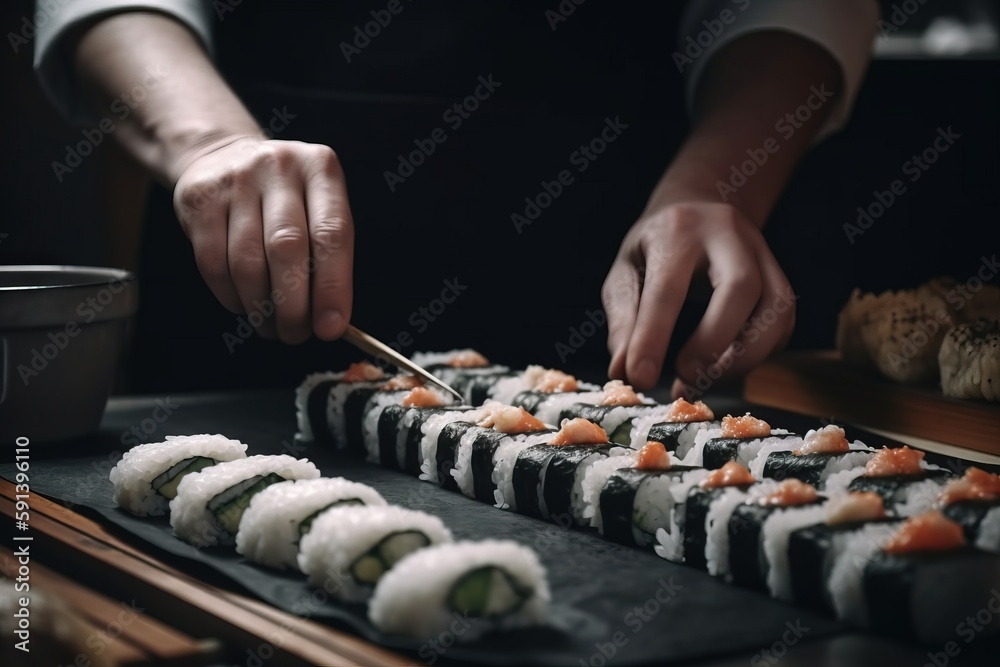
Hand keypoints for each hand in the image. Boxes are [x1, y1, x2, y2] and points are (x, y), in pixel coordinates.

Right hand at [172, 136, 353, 342]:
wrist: (224, 156)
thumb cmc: (286, 199)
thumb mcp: (317, 208)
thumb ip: (329, 257)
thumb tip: (330, 322)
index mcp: (320, 169)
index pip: (332, 234)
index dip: (333, 288)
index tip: (330, 327)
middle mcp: (278, 168)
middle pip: (286, 249)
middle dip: (293, 306)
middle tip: (296, 335)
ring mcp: (234, 180)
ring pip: (247, 262)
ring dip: (261, 308)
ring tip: (272, 326)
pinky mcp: (199, 200)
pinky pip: (213, 264)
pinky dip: (231, 297)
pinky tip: (244, 305)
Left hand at [602, 200, 794, 396]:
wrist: (700, 206)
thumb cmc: (656, 246)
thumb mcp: (625, 272)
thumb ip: (623, 320)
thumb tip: (622, 373)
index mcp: (677, 230)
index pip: (667, 289)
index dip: (652, 339)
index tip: (640, 378)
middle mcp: (728, 235)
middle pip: (741, 287)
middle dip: (713, 342)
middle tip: (684, 377)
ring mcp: (762, 253)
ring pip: (776, 307)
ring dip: (744, 357)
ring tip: (705, 381)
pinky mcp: (780, 277)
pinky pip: (783, 323)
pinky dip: (758, 354)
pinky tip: (727, 365)